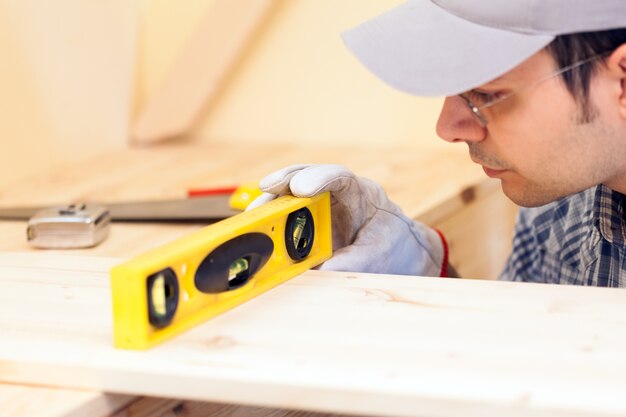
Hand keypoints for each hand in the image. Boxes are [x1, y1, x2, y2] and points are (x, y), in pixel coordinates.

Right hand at [248, 164, 446, 276]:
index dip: (318, 177)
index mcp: (360, 194)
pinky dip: (271, 223)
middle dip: (283, 183)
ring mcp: (319, 208)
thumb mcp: (378, 256)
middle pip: (305, 179)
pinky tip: (256, 230)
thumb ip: (352, 264)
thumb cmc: (393, 247)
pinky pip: (286, 218)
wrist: (400, 255)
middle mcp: (336, 195)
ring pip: (291, 195)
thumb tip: (321, 274)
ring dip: (271, 203)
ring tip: (253, 214)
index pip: (338, 177)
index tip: (300, 187)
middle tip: (265, 190)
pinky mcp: (307, 224)